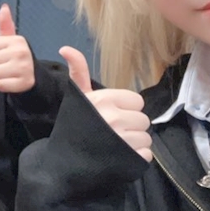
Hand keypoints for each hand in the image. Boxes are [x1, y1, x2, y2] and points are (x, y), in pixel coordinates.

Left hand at [0, 4, 35, 92]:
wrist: (34, 76)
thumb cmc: (18, 58)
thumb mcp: (12, 41)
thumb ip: (5, 25)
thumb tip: (4, 7)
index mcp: (16, 40)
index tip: (0, 55)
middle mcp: (21, 52)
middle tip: (4, 66)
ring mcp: (24, 68)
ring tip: (7, 73)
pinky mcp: (24, 82)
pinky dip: (2, 86)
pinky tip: (11, 81)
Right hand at [59, 46, 152, 161]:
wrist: (63, 162)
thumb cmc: (73, 127)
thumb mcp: (77, 98)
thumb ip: (79, 72)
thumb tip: (65, 47)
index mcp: (104, 99)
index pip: (136, 102)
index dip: (126, 109)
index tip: (111, 116)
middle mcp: (114, 118)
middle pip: (143, 119)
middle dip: (131, 126)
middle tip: (114, 133)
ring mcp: (122, 140)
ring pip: (146, 138)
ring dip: (135, 143)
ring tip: (117, 146)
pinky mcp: (128, 159)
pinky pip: (146, 154)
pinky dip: (137, 157)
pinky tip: (121, 157)